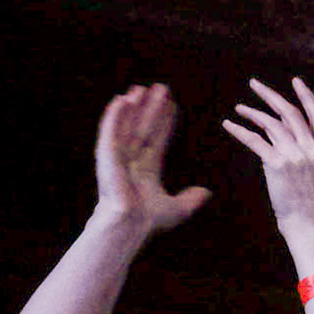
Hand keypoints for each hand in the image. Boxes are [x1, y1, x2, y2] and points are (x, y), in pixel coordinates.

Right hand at [94, 84, 211, 233]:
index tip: (173, 106)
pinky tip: (122, 100)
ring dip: (134, 107)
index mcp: (147, 169)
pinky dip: (114, 115)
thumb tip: (206, 192)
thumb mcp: (177, 208)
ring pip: (128, 125)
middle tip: (161, 88)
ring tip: (142, 89)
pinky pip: (110, 131)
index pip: (158, 138)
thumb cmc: (148, 220)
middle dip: (152, 108)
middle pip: (144, 127)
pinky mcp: (107, 155)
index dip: (165, 122)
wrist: (130, 225)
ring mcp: (118, 156)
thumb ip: (191, 199)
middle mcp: (132, 160)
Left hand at [222, 78, 313, 240]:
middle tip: (255, 85)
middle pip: (291, 112)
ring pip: (272, 123)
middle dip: (271, 96)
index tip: (296, 82)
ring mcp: (295, 156)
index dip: (307, 97)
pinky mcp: (277, 165)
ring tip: (239, 109)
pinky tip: (229, 125)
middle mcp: (312, 150)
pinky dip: (240, 130)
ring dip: (253, 113)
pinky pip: (255, 141)